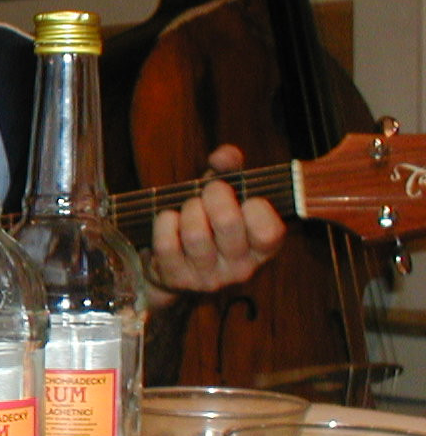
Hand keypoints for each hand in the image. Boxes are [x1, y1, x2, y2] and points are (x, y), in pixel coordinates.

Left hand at [145, 144, 286, 308]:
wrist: (171, 263)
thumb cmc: (207, 221)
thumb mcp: (224, 194)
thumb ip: (229, 170)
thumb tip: (224, 155)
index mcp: (262, 249)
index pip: (269, 232)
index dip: (256, 207)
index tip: (244, 198)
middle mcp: (241, 269)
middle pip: (227, 222)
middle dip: (213, 195)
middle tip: (209, 193)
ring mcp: (209, 278)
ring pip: (195, 233)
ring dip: (188, 210)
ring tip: (188, 208)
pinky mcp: (178, 280)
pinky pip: (167, 243)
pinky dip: (164, 222)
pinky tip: (169, 221)